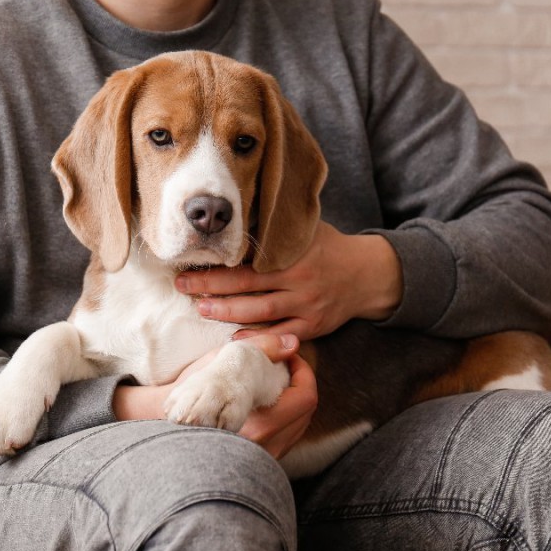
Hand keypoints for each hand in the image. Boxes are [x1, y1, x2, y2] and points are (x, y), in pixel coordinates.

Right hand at [113, 334, 317, 459]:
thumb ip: (260, 349)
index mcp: (257, 426)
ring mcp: (263, 459)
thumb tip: (293, 343)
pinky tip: (267, 403)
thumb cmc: (189, 394)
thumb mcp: (220, 362)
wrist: (164, 431)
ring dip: (294, 401)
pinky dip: (285, 417)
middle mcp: (264, 448)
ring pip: (298, 425)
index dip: (304, 372)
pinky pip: (286, 437)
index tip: (290, 358)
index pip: (304, 397)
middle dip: (300, 385)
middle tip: (286, 366)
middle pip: (305, 411)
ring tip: (276, 383)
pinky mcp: (259, 463)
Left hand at [175, 222, 402, 341]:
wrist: (367, 274)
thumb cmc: (327, 247)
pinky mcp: (313, 326)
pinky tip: (234, 339)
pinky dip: (257, 337)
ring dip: (227, 312)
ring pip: (260, 313)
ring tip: (200, 309)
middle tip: (182, 286)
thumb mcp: (305, 229)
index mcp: (294, 253)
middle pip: (248, 285)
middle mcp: (299, 279)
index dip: (219, 264)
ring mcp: (307, 305)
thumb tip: (235, 212)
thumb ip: (274, 227)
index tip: (191, 261)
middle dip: (211, 287)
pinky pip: (281, 334)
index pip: (248, 259)